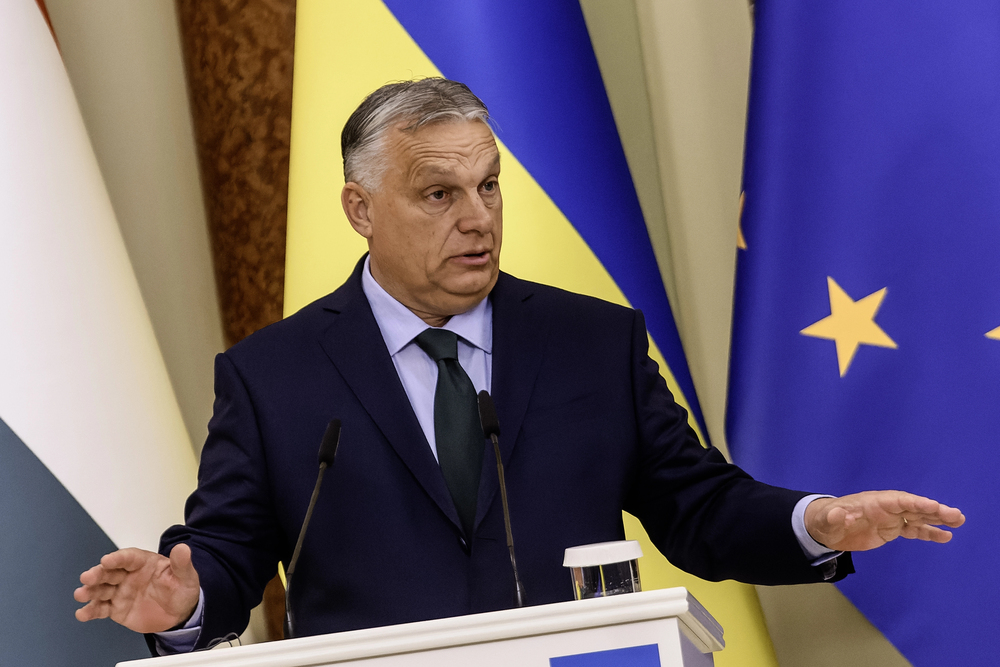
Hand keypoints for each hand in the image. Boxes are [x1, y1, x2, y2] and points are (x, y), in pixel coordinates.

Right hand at [74, 544, 200, 632]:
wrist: (179, 614)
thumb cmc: (181, 590)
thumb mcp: (186, 577)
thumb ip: (181, 564)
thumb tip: (183, 548)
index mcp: (144, 563)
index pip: (129, 558)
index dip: (117, 558)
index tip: (106, 560)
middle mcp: (128, 575)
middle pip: (110, 572)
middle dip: (97, 574)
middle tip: (87, 577)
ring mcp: (120, 592)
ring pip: (102, 589)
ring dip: (90, 591)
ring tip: (81, 594)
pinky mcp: (116, 609)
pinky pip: (101, 609)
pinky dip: (91, 611)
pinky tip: (82, 614)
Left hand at [805, 491, 964, 551]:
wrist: (826, 528)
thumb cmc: (826, 520)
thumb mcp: (827, 520)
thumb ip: (834, 517)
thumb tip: (838, 514)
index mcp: (873, 502)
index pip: (898, 500)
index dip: (915, 502)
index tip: (933, 505)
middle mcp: (886, 508)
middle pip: (913, 507)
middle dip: (933, 509)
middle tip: (956, 515)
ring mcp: (891, 518)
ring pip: (918, 517)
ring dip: (937, 519)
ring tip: (959, 521)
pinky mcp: (891, 529)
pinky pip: (914, 530)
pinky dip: (929, 533)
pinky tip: (945, 536)